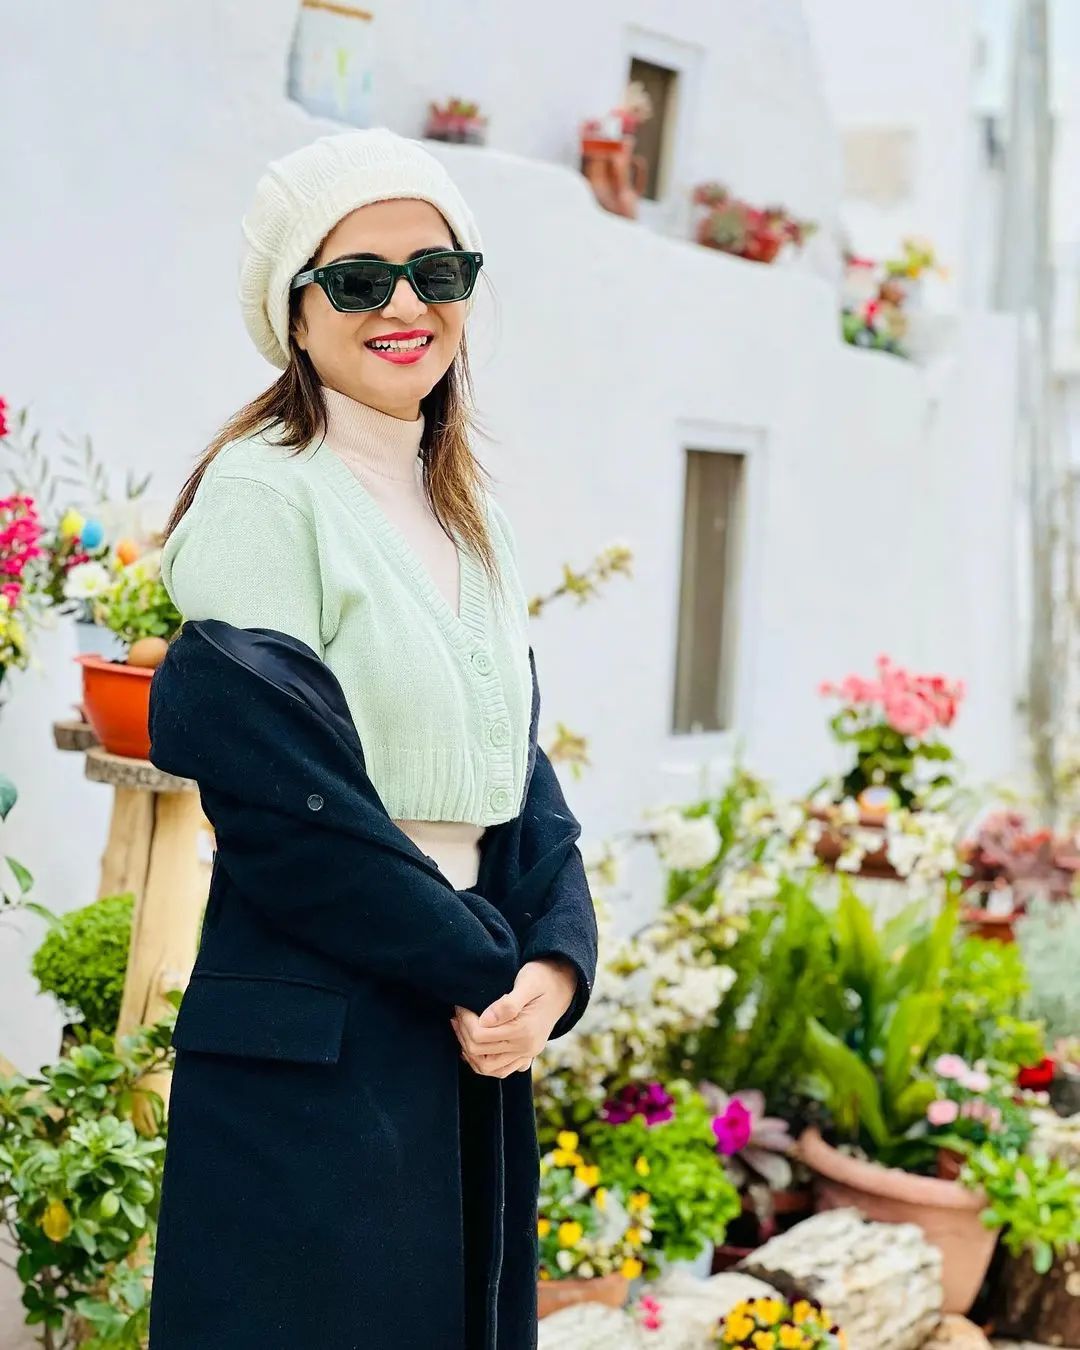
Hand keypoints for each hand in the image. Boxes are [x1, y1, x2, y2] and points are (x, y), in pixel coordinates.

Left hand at [451, 957, 578, 1077]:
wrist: (564, 984)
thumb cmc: (543, 977)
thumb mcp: (528, 981)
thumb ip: (508, 1003)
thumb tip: (485, 1020)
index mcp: (524, 1030)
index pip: (480, 1035)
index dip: (464, 1020)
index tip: (460, 1005)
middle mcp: (526, 1047)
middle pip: (479, 1052)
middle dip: (462, 1032)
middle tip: (458, 1013)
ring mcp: (527, 1054)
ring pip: (487, 1068)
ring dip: (469, 1051)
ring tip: (461, 1029)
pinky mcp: (527, 1055)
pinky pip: (500, 1070)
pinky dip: (483, 1062)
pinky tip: (474, 1046)